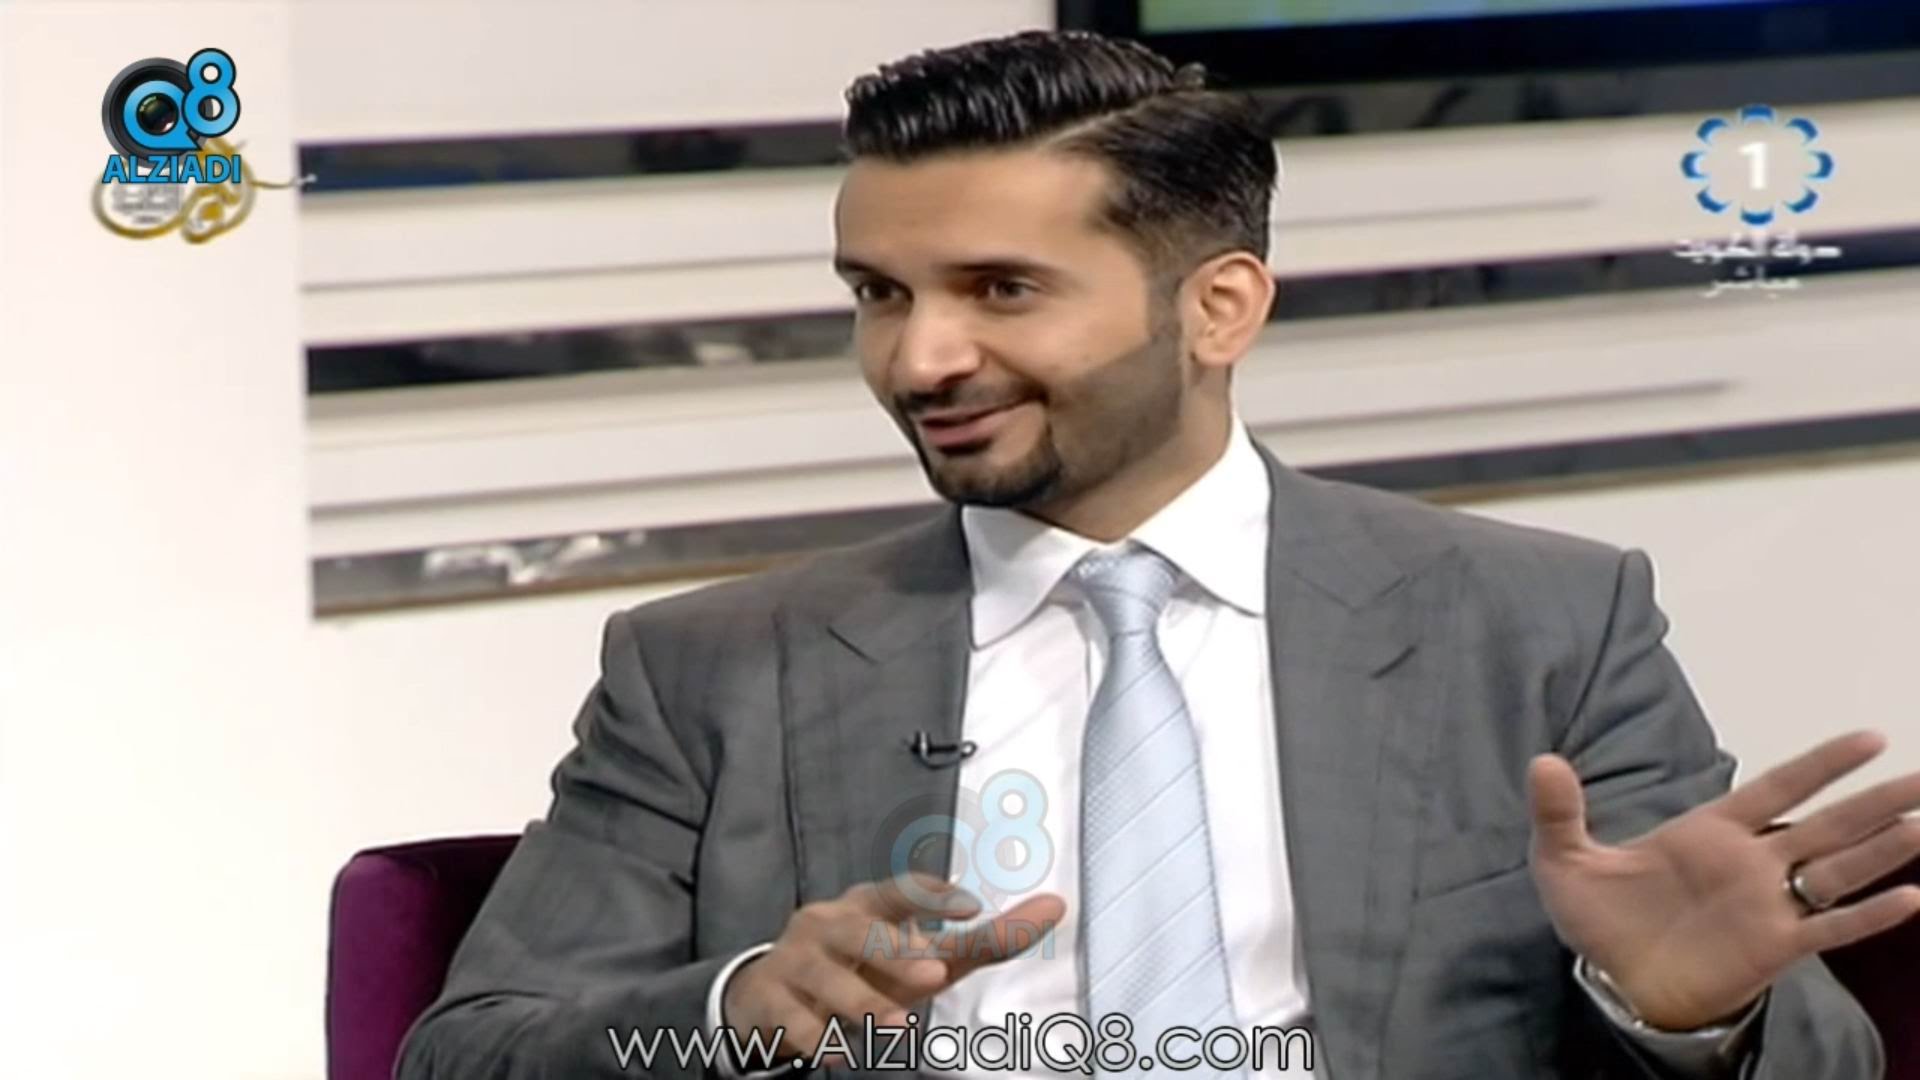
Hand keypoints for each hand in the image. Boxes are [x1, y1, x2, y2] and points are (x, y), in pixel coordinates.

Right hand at [722, 873, 1065, 1067]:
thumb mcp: (923, 955)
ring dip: (862, 1002)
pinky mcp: (771, 1002)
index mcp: (867, 904)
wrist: (771, 995)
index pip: (900, 890)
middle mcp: (828, 924)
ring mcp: (796, 962)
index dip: (933, 895)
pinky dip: (817, 1037)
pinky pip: (794, 1020)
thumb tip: (1056, 906)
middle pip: (861, 931)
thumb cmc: (866, 967)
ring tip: (896, 1028)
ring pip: (827, 979)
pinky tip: (838, 1053)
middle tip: (934, 972)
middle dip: (895, 952)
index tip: (970, 907)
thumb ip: (987, 938)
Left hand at [1528, 730, 1919, 1030]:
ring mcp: (1767, 904)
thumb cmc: (1597, 918)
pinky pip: (1829, 928)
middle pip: (1825, 823)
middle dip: (1875, 799)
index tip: (1870, 736)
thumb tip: (1542, 762)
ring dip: (1882, 848)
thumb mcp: (1564, 860)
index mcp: (1709, 831)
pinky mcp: (1773, 948)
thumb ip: (1560, 812)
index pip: (1777, 787)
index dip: (1822, 763)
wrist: (1610, 981)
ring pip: (1838, 868)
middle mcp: (1750, 862)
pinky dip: (1866, 915)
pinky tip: (1909, 898)